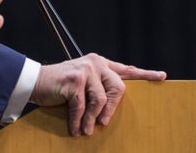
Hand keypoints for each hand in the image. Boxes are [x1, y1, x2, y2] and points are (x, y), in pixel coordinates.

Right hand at [29, 53, 166, 135]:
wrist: (33, 81)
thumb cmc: (59, 87)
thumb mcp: (82, 85)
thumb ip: (98, 89)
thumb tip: (112, 109)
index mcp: (99, 63)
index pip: (126, 69)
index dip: (145, 74)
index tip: (162, 77)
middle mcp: (95, 63)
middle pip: (118, 88)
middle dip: (112, 109)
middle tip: (103, 124)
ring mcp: (85, 69)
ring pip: (100, 100)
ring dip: (93, 119)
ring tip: (86, 131)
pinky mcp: (75, 79)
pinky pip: (83, 106)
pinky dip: (79, 120)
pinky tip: (75, 129)